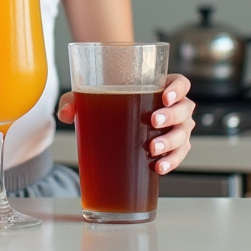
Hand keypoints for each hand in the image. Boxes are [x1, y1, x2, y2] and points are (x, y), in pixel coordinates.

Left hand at [56, 73, 195, 174]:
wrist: (111, 119)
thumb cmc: (107, 100)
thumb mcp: (88, 96)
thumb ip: (74, 101)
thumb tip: (65, 113)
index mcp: (160, 86)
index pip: (181, 83)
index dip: (178, 89)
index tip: (165, 96)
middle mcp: (173, 107)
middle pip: (185, 109)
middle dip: (172, 117)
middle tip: (153, 121)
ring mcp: (174, 128)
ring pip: (184, 133)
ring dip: (172, 143)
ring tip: (153, 149)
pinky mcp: (169, 147)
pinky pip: (179, 154)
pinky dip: (172, 161)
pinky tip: (159, 167)